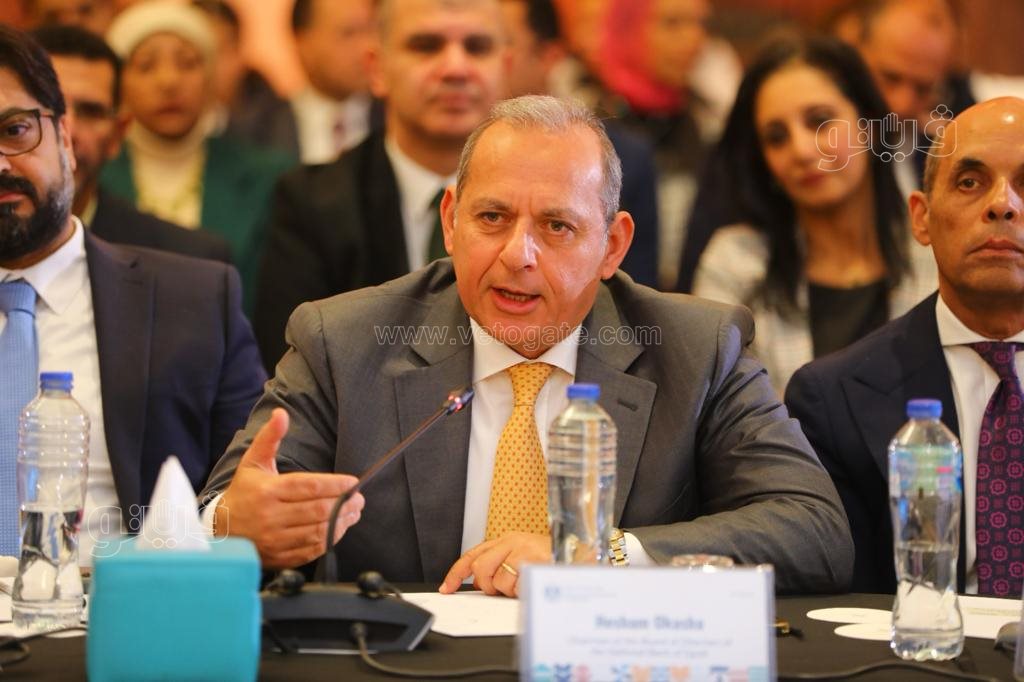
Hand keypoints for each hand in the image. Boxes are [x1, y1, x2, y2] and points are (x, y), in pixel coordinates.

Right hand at [214, 408, 364, 568]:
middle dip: (345, 504)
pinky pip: (312, 550)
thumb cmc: (243, 491)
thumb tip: (281, 413)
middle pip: (318, 511)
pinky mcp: (279, 557)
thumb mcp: (253, 461)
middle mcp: (271, 517)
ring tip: (354, 512)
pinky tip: (339, 528)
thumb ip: (269, 437)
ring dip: (342, 522)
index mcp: (268, 491)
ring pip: (318, 531)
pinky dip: (330, 539)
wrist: (220, 530)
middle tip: (360, 499)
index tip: (353, 482)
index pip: (309, 487)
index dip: (335, 485)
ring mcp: (275, 540)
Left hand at [438, 532, 550, 597]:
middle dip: (487, 585)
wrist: (582, 558)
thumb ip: (500, 566)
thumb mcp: (523, 559)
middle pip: (481, 568)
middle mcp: (513, 541)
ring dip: (509, 591)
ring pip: (498, 581)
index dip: (457, 573)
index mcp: (507, 540)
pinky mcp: (533, 560)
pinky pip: (515, 586)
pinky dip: (522, 592)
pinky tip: (534, 584)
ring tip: (525, 584)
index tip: (447, 588)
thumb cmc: (553, 561)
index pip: (473, 555)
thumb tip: (480, 585)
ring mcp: (523, 549)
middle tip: (502, 590)